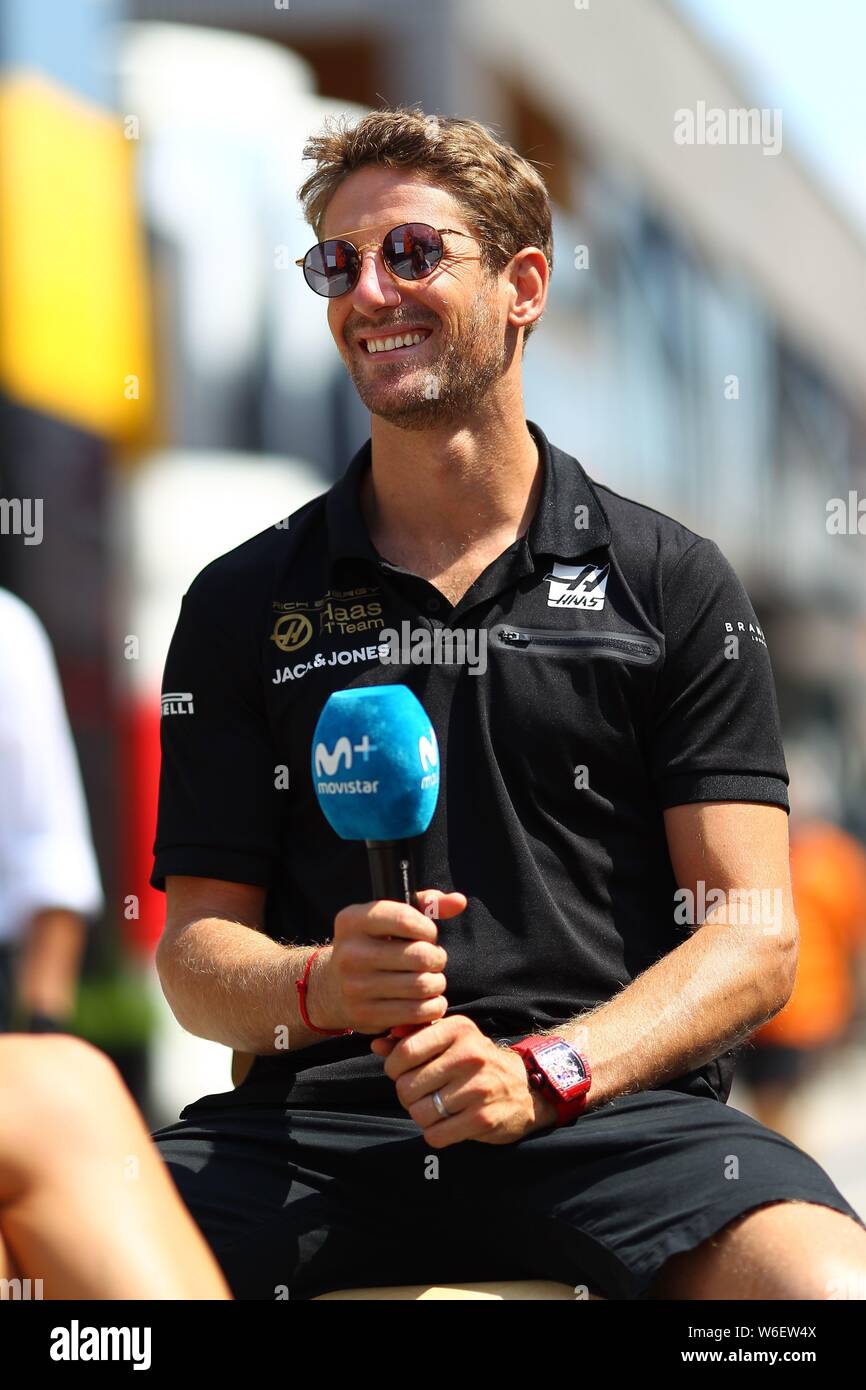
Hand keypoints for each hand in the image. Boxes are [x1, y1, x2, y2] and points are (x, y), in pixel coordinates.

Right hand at [309, 888, 466, 1034]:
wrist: (332, 988)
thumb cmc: (373, 945)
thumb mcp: (388, 919)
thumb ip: (426, 905)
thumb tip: (459, 901)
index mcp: (353, 921)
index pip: (405, 919)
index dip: (428, 928)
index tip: (428, 935)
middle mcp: (350, 952)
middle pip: (419, 956)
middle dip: (437, 958)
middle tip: (434, 960)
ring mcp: (355, 986)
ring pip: (421, 985)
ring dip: (437, 983)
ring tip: (433, 979)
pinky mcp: (365, 1015)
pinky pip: (416, 1012)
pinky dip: (433, 1006)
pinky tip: (429, 999)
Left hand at [370, 1015, 558, 1145]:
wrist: (524, 1088)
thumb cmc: (475, 1062)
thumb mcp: (449, 1040)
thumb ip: (411, 1039)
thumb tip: (376, 1045)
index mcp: (458, 1029)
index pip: (404, 1051)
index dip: (394, 1067)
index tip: (403, 1071)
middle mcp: (470, 1055)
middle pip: (407, 1086)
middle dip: (407, 1095)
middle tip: (421, 1094)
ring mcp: (478, 1088)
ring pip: (419, 1112)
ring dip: (421, 1116)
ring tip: (435, 1108)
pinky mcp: (483, 1119)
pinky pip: (435, 1135)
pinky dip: (434, 1134)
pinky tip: (446, 1124)